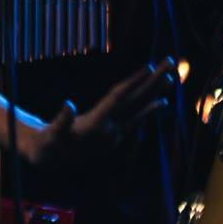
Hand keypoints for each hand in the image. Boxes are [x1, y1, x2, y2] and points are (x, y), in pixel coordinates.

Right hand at [21, 59, 174, 167]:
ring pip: (139, 108)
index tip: (149, 66)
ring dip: (155, 92)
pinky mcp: (115, 133)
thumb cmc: (50, 144)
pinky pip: (137, 117)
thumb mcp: (53, 134)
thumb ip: (62, 120)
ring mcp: (115, 132)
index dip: (133, 82)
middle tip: (171, 62)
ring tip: (172, 78)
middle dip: (154, 81)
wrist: (54, 161)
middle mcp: (111, 128)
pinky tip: (160, 101)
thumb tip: (69, 104)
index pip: (119, 98)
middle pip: (136, 100)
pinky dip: (149, 108)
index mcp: (97, 124)